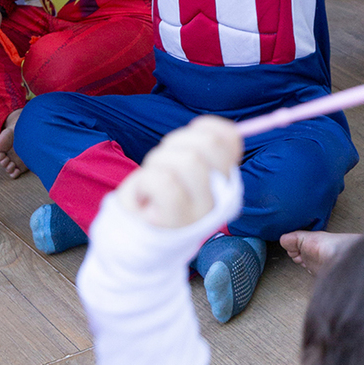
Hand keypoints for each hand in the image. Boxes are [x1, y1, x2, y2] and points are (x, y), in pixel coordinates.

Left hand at [112, 116, 242, 228]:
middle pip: (209, 143)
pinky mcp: (178, 221)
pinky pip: (164, 181)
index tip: (184, 142)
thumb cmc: (156, 197)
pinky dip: (145, 180)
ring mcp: (202, 211)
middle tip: (162, 164)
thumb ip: (198, 150)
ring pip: (188, 159)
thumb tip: (215, 126)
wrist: (133, 237)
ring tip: (150, 183)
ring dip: (158, 162)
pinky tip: (142, 196)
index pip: (230, 138)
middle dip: (176, 143)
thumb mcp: (180, 169)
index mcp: (225, 180)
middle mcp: (220, 197)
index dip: (205, 127)